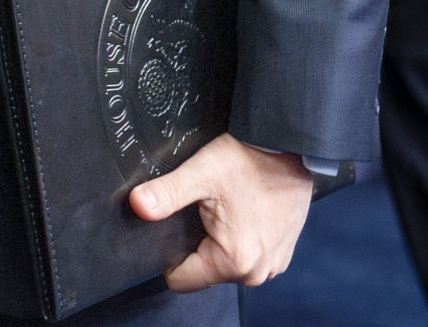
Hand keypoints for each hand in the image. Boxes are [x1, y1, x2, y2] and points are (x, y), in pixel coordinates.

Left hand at [126, 133, 313, 290]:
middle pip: (205, 273)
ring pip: (226, 266)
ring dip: (221, 243)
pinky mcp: (282, 255)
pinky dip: (242, 240)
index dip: (172, 256)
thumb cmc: (249, 159)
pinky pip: (248, 258)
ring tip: (228, 210)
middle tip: (209, 210)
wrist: (289, 147)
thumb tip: (138, 205)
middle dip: (199, 245)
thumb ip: (166, 193)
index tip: (181, 226)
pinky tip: (244, 214)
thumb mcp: (201, 172)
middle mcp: (256, 271)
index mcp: (234, 259)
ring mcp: (272, 265)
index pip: (182, 280)